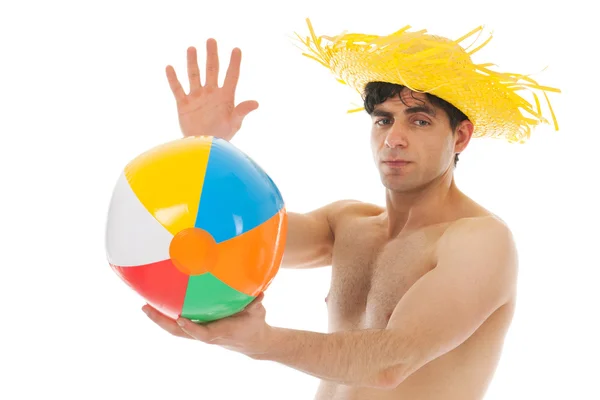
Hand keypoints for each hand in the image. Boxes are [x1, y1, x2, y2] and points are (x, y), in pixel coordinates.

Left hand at [142, 292, 271, 357]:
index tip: (181, 319)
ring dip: (159, 319)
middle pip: (179, 332)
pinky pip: (179, 325)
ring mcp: (200, 332)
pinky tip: (159, 304)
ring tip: (145, 306)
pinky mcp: (198, 329)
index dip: (192, 328)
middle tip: (145, 307)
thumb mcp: (258, 313)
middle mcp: (206, 334)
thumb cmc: (254, 325)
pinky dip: (167, 317)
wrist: (254, 342)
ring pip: (175, 329)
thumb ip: (256, 303)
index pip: (203, 333)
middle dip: (162, 321)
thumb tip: (259, 293)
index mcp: (220, 332)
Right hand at [166, 39, 258, 139]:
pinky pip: (178, 89)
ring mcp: (197, 98)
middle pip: (212, 70)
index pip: (231, 76)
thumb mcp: (234, 123)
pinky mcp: (184, 105)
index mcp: (226, 97)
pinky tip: (170, 67)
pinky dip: (173, 79)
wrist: (203, 148)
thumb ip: (242, 111)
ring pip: (194, 76)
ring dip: (193, 62)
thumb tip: (256, 103)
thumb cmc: (221, 137)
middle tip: (211, 40)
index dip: (234, 63)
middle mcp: (211, 94)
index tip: (237, 49)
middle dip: (212, 55)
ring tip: (192, 48)